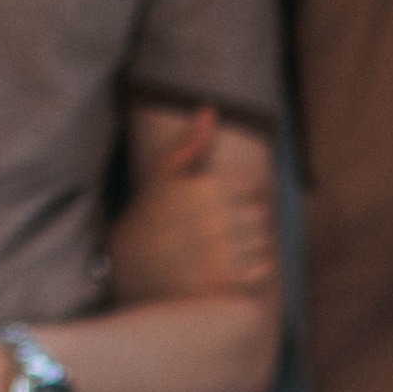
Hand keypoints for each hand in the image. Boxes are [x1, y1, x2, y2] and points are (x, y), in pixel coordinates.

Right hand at [114, 106, 277, 304]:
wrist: (128, 265)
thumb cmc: (149, 213)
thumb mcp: (166, 173)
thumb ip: (194, 143)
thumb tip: (210, 109)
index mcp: (210, 189)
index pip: (255, 192)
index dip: (241, 202)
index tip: (219, 212)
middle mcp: (218, 219)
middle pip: (262, 218)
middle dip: (247, 224)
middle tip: (222, 234)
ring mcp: (222, 252)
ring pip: (264, 242)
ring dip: (252, 246)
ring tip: (225, 251)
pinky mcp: (225, 282)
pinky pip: (262, 269)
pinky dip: (255, 268)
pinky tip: (231, 268)